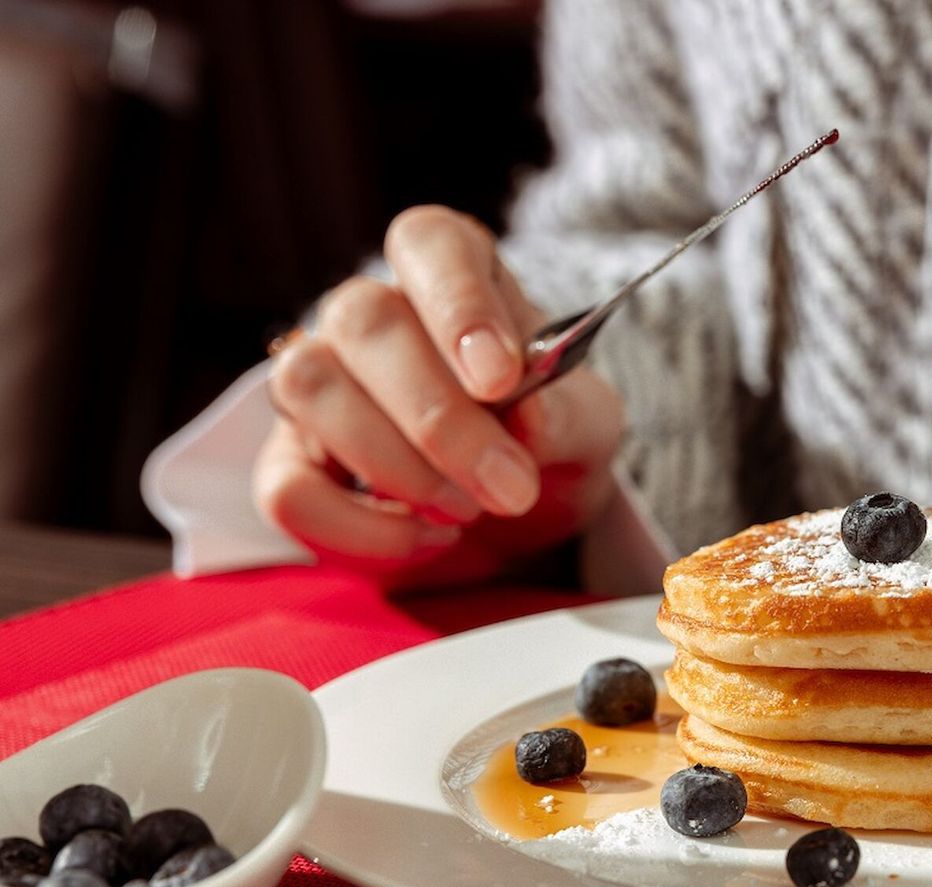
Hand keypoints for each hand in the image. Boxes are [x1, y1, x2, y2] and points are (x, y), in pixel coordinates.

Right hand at [255, 205, 623, 587]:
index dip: (459, 304)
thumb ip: (566, 416)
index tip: (502, 378)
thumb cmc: (549, 438)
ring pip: (309, 387)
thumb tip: (526, 419)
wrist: (524, 510)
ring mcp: (318, 382)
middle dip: (440, 419)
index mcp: (452, 272)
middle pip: (364, 320)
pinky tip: (425, 538)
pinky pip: (285, 488)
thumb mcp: (586, 426)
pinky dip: (359, 528)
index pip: (428, 242)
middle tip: (509, 485)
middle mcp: (370, 314)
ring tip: (467, 509)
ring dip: (396, 465)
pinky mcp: (291, 464)